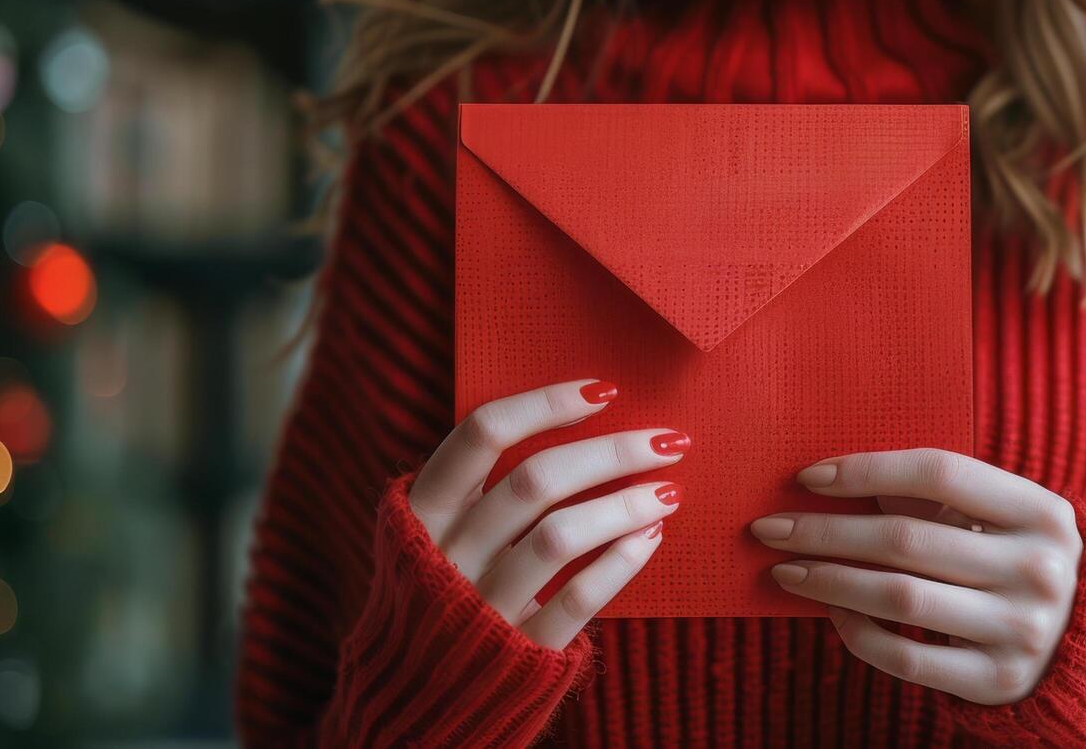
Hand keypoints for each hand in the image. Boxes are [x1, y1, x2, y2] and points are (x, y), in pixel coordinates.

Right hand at [408, 379, 686, 648]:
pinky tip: (650, 536)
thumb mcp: (438, 531)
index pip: (482, 433)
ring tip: (668, 489)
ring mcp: (482, 604)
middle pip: (535, 482)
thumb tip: (576, 418)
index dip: (546, 404)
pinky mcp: (519, 648)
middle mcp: (448, 553)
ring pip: (560, 537)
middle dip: (610, 452)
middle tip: (667, 440)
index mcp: (423, 510)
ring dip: (623, 504)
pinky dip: (619, 562)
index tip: (605, 391)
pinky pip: (577, 599)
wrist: (417, 695)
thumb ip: (481, 485)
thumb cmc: (443, 589)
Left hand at [749, 448, 1080, 704]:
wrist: (1081, 646)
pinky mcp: (996, 680)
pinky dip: (858, 633)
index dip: (866, 470)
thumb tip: (829, 480)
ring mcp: (1021, 629)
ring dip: (829, 581)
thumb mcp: (1001, 518)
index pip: (939, 472)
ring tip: (785, 571)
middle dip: (825, 532)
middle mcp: (1038, 569)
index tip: (808, 477)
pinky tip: (832, 611)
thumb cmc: (1015, 559)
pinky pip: (905, 657)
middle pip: (906, 539)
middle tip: (770, 529)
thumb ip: (935, 495)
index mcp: (1042, 511)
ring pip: (898, 598)